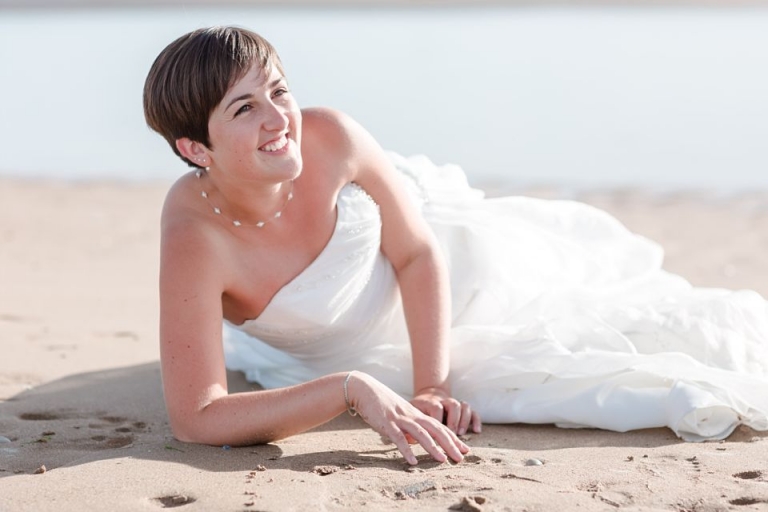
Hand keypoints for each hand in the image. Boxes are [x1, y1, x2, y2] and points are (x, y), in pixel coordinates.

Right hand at [345, 372, 469, 464]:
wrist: (363, 388)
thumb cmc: (380, 403)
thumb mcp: (399, 414)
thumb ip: (408, 427)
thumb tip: (414, 442)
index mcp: (416, 414)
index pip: (439, 427)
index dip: (453, 438)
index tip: (465, 450)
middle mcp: (411, 415)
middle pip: (436, 429)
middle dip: (450, 444)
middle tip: (462, 458)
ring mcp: (400, 419)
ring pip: (421, 433)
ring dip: (433, 447)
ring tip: (443, 460)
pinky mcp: (386, 423)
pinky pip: (398, 438)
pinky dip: (406, 449)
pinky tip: (413, 461)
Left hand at [410, 387, 481, 436]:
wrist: (427, 396)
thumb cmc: (415, 411)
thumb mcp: (409, 415)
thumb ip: (410, 425)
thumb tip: (411, 439)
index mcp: (429, 402)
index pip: (436, 407)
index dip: (438, 420)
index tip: (436, 435)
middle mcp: (443, 400)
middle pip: (452, 406)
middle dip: (454, 422)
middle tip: (453, 438)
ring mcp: (454, 404)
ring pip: (463, 405)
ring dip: (464, 420)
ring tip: (461, 434)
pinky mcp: (462, 409)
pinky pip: (473, 411)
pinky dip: (476, 420)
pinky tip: (477, 431)